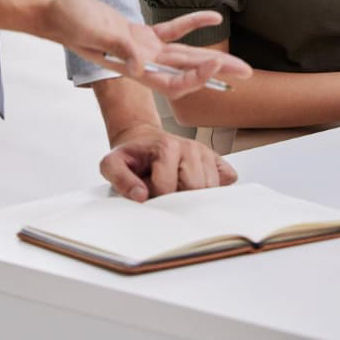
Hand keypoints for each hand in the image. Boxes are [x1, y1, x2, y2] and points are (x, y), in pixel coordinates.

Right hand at [38, 0, 251, 98]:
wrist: (56, 11)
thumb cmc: (70, 22)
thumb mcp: (94, 33)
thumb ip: (120, 49)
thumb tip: (140, 66)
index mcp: (132, 69)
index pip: (172, 82)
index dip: (196, 77)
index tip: (216, 63)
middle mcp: (142, 64)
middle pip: (187, 73)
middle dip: (217, 73)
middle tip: (248, 74)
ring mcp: (142, 49)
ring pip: (184, 56)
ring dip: (211, 56)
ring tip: (240, 61)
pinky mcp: (138, 33)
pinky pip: (170, 30)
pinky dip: (191, 24)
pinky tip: (212, 18)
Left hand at [99, 124, 237, 201]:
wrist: (143, 141)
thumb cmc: (132, 157)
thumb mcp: (112, 164)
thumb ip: (120, 179)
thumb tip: (141, 196)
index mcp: (167, 147)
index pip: (168, 188)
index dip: (155, 197)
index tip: (148, 192)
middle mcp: (190, 148)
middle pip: (195, 189)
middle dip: (178, 198)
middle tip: (164, 192)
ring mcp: (206, 154)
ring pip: (212, 188)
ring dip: (194, 196)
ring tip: (177, 188)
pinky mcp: (216, 160)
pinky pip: (227, 180)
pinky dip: (216, 189)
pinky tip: (196, 188)